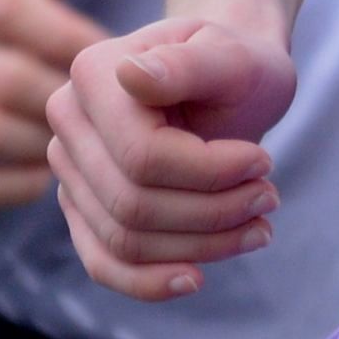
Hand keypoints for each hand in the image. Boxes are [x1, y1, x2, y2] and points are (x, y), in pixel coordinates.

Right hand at [46, 15, 294, 299]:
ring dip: (198, 246)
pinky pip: (103, 262)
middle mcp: (68, 121)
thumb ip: (188, 64)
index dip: (210, 173)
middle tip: (269, 199)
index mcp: (93, 74)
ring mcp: (70, 168)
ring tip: (257, 226)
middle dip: (212, 213)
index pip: (144, 156)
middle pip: (133, 204)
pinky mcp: (83, 207)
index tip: (265, 163)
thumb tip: (131, 75)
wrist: (229, 79)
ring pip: (124, 240)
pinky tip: (196, 278)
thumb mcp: (233, 57)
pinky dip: (149, 281)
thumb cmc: (238, 63)